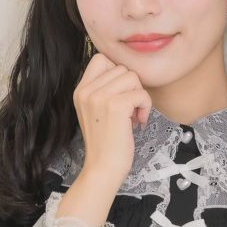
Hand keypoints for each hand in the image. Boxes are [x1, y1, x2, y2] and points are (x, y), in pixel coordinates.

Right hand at [72, 51, 151, 184]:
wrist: (103, 168)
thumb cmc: (106, 144)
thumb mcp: (96, 111)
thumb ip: (104, 90)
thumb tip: (127, 74)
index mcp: (80, 90)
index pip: (101, 59)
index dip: (117, 73)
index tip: (121, 94)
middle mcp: (86, 91)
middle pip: (121, 68)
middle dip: (132, 88)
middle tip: (130, 110)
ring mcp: (99, 97)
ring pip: (132, 77)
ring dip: (139, 96)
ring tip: (134, 116)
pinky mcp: (115, 106)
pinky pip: (141, 93)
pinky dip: (146, 107)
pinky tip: (138, 122)